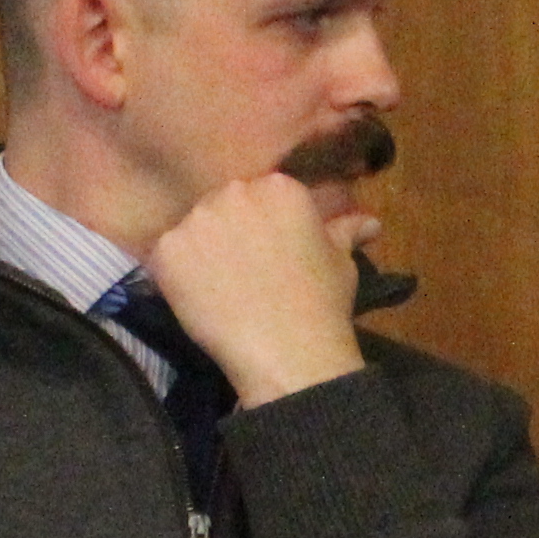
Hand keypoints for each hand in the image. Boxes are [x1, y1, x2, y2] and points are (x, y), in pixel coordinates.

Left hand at [142, 169, 377, 406]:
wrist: (288, 351)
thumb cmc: (322, 303)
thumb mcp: (341, 261)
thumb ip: (346, 230)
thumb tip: (372, 222)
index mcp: (279, 186)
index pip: (259, 193)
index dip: (259, 224)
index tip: (265, 251)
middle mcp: (235, 191)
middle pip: (222, 203)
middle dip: (229, 230)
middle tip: (240, 270)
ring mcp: (198, 218)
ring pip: (193, 227)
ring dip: (202, 251)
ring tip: (218, 287)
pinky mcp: (169, 249)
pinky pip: (166, 254)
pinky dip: (175, 274)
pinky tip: (196, 298)